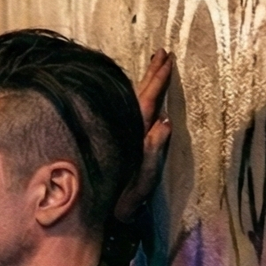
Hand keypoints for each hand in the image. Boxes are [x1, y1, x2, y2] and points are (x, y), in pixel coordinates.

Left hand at [112, 50, 175, 223]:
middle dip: (152, 73)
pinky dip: (135, 97)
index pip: (148, 100)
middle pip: (139, 95)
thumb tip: (166, 122)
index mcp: (132, 134)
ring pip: (132, 100)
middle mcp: (123, 130)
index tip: (167, 57)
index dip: (158, 79)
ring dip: (144, 82)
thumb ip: (152, 152)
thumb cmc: (122, 200)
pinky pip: (126, 110)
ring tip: (154, 65)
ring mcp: (118, 134)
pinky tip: (137, 93)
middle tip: (162, 52)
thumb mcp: (141, 181)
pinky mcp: (115, 140)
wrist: (98, 214)